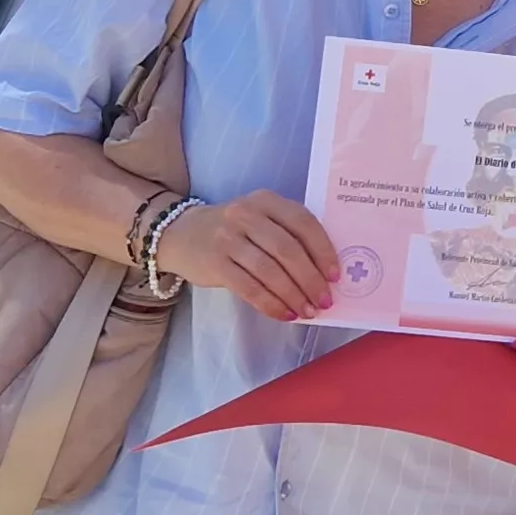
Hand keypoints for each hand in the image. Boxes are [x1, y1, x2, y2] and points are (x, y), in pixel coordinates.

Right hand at [153, 192, 339, 321]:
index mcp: (266, 200)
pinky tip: (284, 314)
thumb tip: (324, 273)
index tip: (335, 276)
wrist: (180, 234)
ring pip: (270, 271)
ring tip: (307, 311)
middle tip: (325, 301)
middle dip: (311, 279)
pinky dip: (270, 303)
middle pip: (288, 250)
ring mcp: (227, 238)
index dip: (323, 251)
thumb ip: (287, 234)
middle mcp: (246, 215)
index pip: (303, 223)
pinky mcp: (215, 263)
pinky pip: (249, 287)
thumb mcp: (260, 219)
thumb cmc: (234, 231)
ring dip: (293, 295)